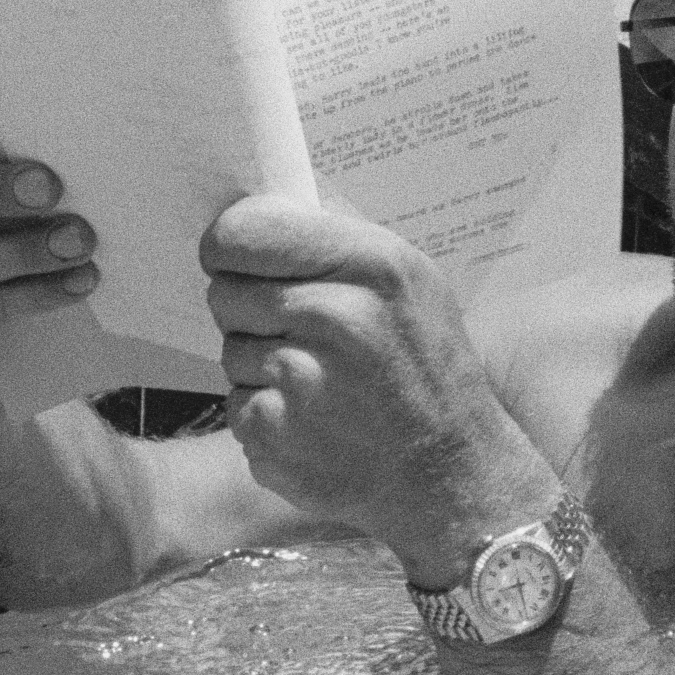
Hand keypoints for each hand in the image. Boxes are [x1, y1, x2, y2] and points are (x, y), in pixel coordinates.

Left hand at [201, 194, 560, 573]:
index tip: (238, 259)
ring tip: (319, 382)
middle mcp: (332, 317)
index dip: (230, 247)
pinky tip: (313, 421)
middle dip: (250, 309)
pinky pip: (235, 405)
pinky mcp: (272, 435)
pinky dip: (265, 414)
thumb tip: (268, 201)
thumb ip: (339, 238)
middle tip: (298, 332)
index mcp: (370, 265)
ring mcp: (298, 381)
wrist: (450, 473)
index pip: (241, 233)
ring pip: (229, 350)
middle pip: (224, 292)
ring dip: (260, 365)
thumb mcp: (412, 281)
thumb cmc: (427, 367)